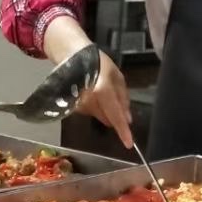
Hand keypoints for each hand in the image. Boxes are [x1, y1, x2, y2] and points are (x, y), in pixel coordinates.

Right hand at [43, 16, 132, 148]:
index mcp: (103, 91)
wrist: (72, 58)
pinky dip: (96, 107)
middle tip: (116, 98)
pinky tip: (92, 93)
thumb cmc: (98, 64)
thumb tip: (127, 119)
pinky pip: (91, 113)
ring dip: (105, 110)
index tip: (129, 144)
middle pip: (108, 119)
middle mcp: (89, 101)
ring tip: (101, 91)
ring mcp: (80, 105)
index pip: (115, 115)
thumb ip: (123, 98)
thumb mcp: (116, 76)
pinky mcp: (74, 108)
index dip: (123, 130)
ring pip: (100, 117)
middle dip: (115, 115)